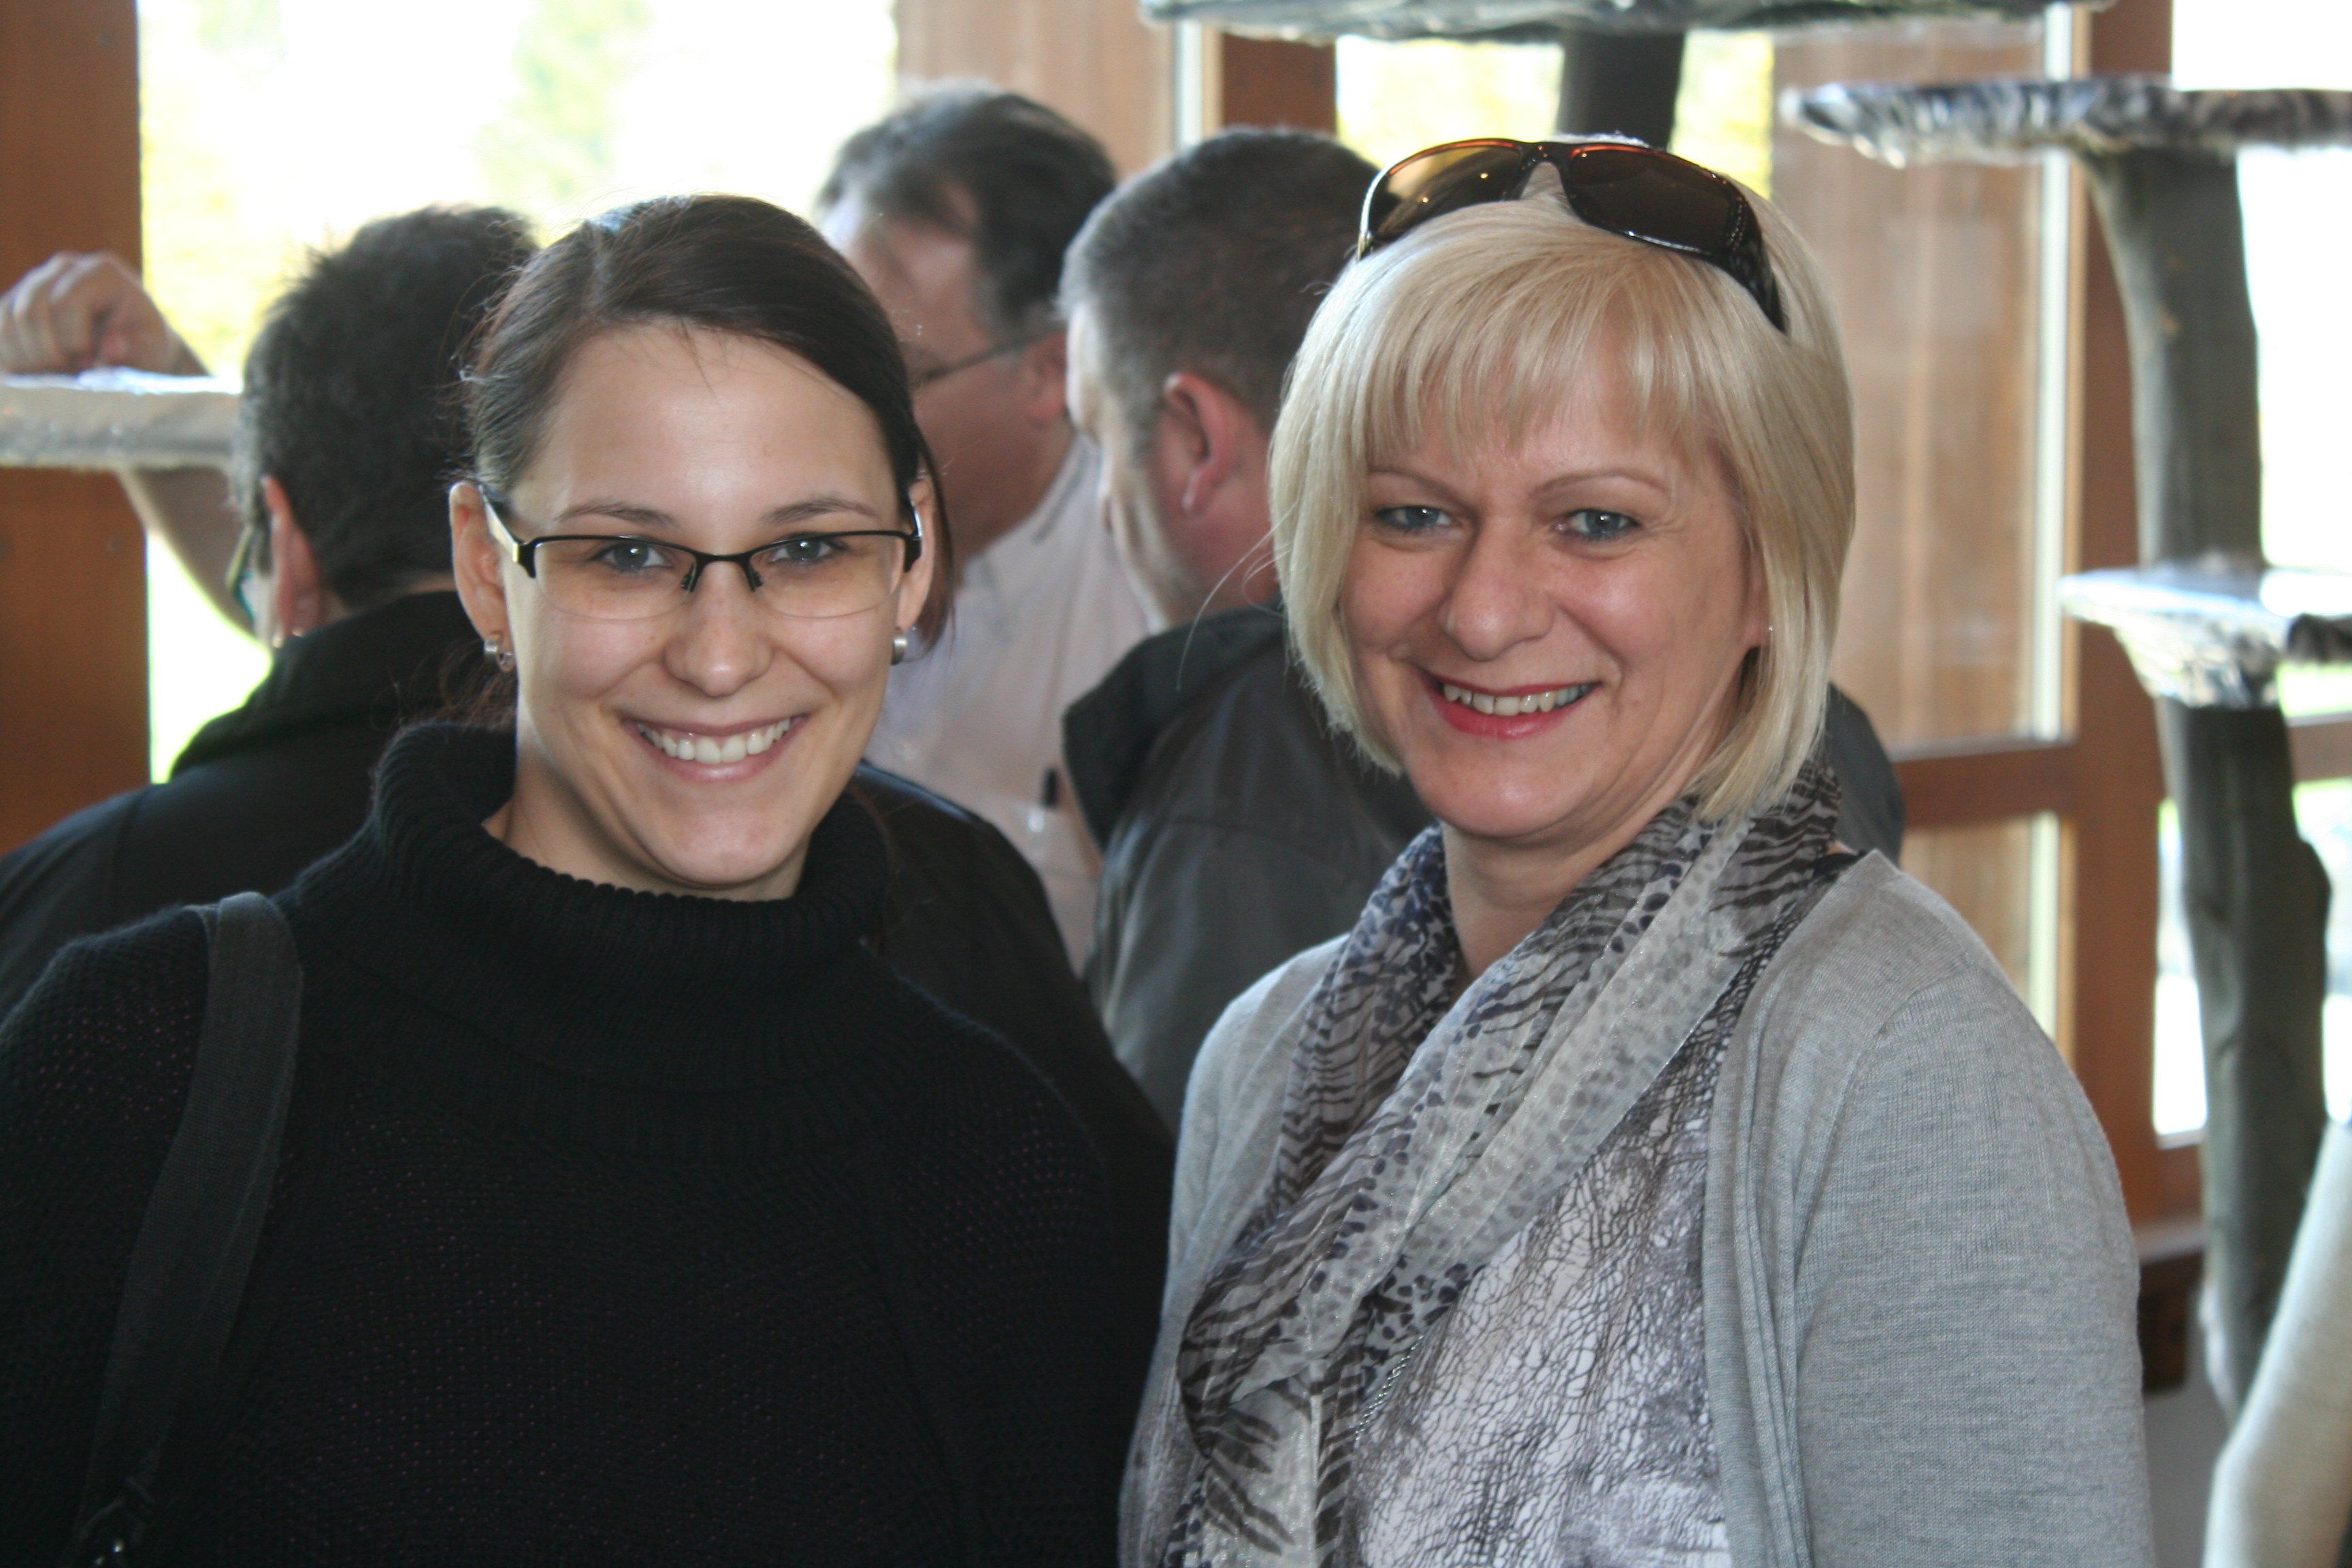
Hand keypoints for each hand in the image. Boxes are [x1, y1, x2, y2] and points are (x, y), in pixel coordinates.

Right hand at [0, 252, 204, 375]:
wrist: (134, 345)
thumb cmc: (144, 347)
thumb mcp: (148, 350)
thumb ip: (132, 350)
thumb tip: (112, 347)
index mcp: (102, 272)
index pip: (66, 303)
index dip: (72, 341)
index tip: (89, 365)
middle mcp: (65, 267)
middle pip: (31, 311)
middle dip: (48, 353)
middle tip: (71, 375)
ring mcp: (37, 280)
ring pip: (9, 321)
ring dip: (30, 358)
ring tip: (59, 375)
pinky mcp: (18, 301)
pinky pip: (1, 330)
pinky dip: (14, 357)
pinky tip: (39, 372)